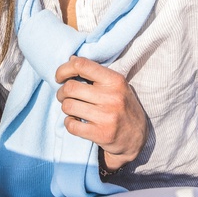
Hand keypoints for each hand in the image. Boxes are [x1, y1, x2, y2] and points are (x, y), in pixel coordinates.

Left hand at [55, 56, 147, 172]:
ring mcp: (107, 116)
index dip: (64, 69)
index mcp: (115, 80)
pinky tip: (75, 121)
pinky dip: (68, 122)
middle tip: (64, 96)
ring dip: (65, 107)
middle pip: (70, 87)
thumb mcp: (115, 85)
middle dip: (61, 92)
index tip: (60, 77)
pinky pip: (71, 125)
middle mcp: (112, 97)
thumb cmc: (123, 106)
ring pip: (68, 106)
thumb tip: (71, 59)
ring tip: (71, 108)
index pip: (82, 65)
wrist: (137, 137)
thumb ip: (95, 73)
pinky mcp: (101, 134)